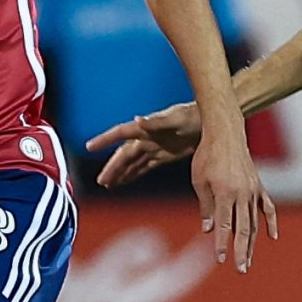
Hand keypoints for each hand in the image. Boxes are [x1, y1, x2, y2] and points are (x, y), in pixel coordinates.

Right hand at [88, 101, 202, 187]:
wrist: (212, 122)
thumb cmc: (193, 116)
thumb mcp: (176, 119)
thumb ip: (156, 122)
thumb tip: (136, 120)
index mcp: (145, 128)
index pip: (120, 134)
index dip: (104, 140)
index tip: (89, 146)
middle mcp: (146, 137)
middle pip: (124, 154)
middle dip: (112, 167)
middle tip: (101, 181)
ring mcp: (155, 146)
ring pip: (132, 162)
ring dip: (120, 172)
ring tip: (108, 185)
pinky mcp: (165, 154)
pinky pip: (144, 166)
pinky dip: (134, 174)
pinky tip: (125, 181)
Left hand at [190, 120, 276, 272]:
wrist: (225, 133)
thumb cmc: (206, 156)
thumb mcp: (199, 180)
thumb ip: (205, 206)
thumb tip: (208, 230)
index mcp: (224, 192)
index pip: (223, 225)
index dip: (222, 244)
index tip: (221, 260)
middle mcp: (242, 193)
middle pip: (243, 228)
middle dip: (242, 251)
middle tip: (241, 269)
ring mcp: (253, 190)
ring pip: (254, 221)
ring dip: (252, 243)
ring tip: (248, 261)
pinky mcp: (258, 186)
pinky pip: (267, 208)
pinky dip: (270, 222)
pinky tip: (272, 237)